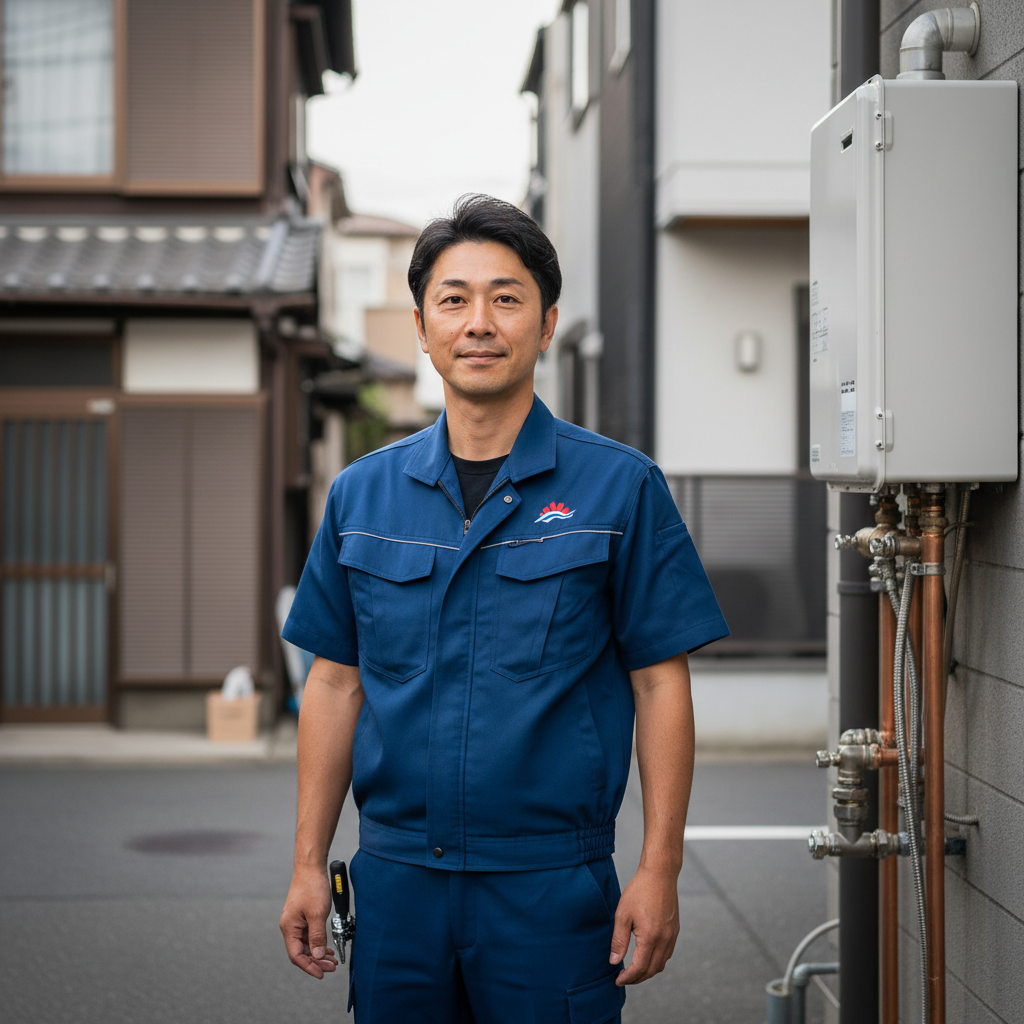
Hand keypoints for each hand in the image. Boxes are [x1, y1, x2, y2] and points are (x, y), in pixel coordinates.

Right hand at [280, 865, 339, 978]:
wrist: (311, 867)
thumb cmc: (311, 886)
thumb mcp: (317, 913)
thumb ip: (317, 936)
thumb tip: (316, 956)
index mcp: (289, 928)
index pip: (296, 955)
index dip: (309, 967)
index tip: (321, 973)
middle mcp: (290, 927)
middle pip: (302, 952)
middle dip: (316, 962)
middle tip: (332, 967)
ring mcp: (297, 922)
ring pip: (307, 945)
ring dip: (318, 954)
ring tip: (332, 960)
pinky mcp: (303, 917)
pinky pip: (310, 935)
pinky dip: (319, 943)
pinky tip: (327, 947)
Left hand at [609, 864, 679, 985]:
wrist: (660, 874)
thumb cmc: (639, 891)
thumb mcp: (623, 914)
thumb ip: (619, 940)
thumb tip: (614, 961)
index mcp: (651, 937)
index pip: (640, 968)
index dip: (628, 977)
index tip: (618, 980)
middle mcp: (665, 939)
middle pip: (652, 970)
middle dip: (637, 978)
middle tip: (623, 978)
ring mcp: (672, 935)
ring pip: (661, 964)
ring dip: (648, 971)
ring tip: (633, 970)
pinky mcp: (675, 930)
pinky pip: (667, 953)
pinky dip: (656, 961)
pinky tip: (646, 956)